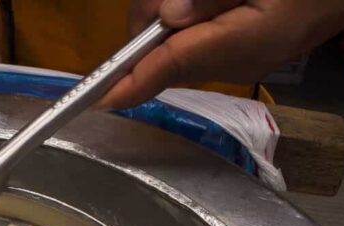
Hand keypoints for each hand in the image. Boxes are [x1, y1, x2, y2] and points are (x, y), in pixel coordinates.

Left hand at [100, 0, 343, 109]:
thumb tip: (169, 18)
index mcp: (245, 43)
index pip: (172, 64)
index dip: (129, 80)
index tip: (98, 98)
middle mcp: (236, 57)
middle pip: (162, 49)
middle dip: (151, 21)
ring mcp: (240, 53)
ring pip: (173, 40)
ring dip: (169, 14)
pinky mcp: (242, 43)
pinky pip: (195, 37)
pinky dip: (189, 19)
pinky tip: (206, 5)